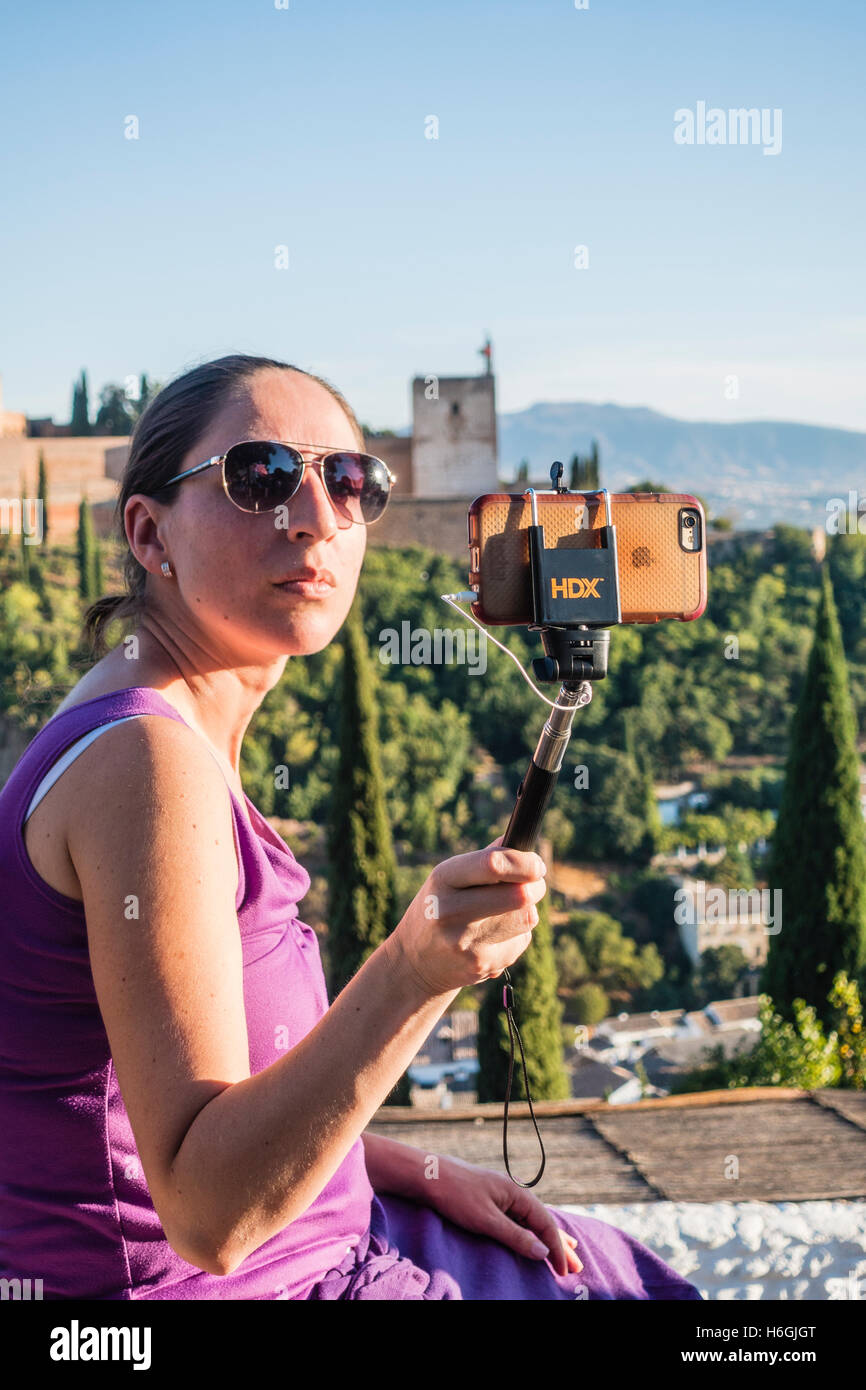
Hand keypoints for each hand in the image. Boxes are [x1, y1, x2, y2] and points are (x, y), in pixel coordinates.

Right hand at [392, 834, 547, 996]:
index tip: (536, 865)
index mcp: (443, 878)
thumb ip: (484, 860)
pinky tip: (492, 940)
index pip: (493, 864)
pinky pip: (520, 942)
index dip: (524, 863)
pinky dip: (515, 937)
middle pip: (519, 894)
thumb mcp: (449, 879)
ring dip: (525, 912)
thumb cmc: (439, 909)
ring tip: (502, 914)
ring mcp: (465, 941)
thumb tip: (519, 839)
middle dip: (535, 887)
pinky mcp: (480, 965)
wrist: (415, 963)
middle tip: (533, 884)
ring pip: (526, 918)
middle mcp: (450, 909)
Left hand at [421, 1155, 581, 1278]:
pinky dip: (531, 1232)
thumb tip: (543, 1252)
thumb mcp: (486, 1220)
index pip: (545, 1224)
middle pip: (543, 1221)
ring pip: (532, 1221)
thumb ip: (516, 1237)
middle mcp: (514, 1193)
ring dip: (548, 1239)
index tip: (565, 1272)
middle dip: (561, 1245)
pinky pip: (519, 1220)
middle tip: (578, 1266)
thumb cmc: (456, 1195)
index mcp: (517, 1193)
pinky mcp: (491, 1201)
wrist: (428, 1175)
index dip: (557, 1249)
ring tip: (566, 1252)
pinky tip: (534, 1237)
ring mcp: (502, 1196)